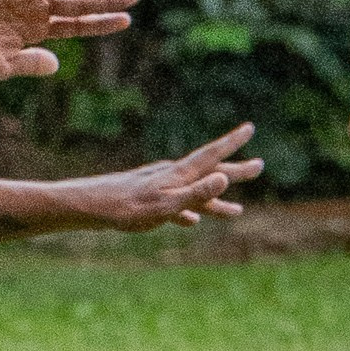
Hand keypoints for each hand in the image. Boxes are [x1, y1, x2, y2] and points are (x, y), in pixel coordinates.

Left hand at [58, 123, 263, 231]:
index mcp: (179, 175)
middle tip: (259, 166)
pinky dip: (189, 212)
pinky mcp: (147, 201)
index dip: (232, 143)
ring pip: (195, 193)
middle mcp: (171, 177)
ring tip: (236, 212)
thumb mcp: (165, 206)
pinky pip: (176, 207)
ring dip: (216, 201)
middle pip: (210, 174)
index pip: (212, 156)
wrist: (90, 208)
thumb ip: (195, 194)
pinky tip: (192, 222)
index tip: (250, 127)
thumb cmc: (126, 209)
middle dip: (235, 172)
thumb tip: (224, 178)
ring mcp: (160, 188)